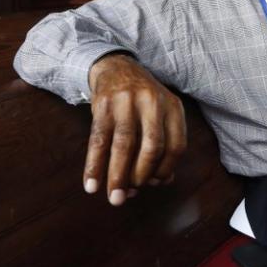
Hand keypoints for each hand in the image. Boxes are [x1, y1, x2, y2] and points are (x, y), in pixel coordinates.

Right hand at [85, 53, 186, 205]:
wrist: (116, 67)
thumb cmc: (142, 101)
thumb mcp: (161, 113)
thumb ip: (164, 143)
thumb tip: (162, 182)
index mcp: (172, 106)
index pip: (176, 146)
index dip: (166, 170)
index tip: (154, 184)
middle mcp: (152, 102)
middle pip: (152, 146)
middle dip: (142, 176)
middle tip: (131, 195)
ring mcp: (126, 102)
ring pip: (124, 145)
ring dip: (118, 176)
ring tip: (115, 198)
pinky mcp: (103, 105)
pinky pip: (98, 140)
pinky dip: (94, 166)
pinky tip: (91, 185)